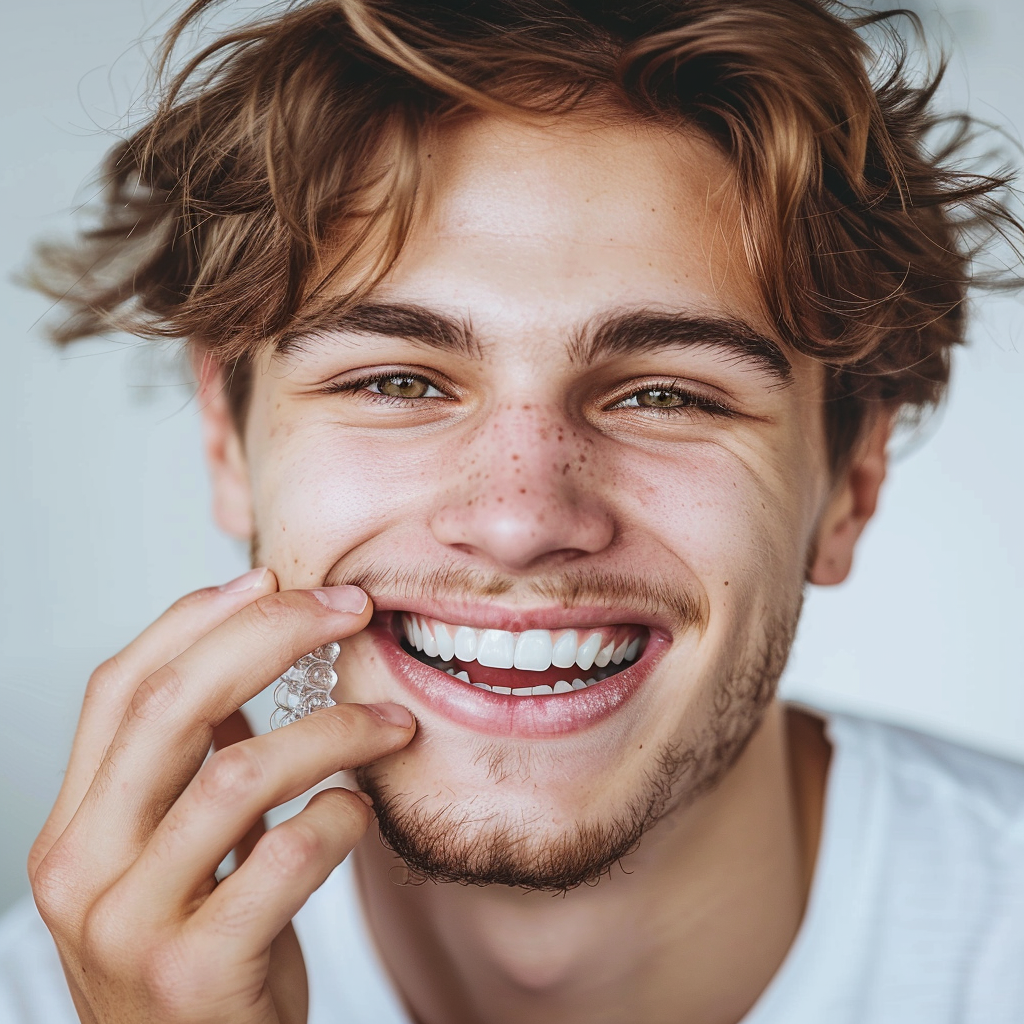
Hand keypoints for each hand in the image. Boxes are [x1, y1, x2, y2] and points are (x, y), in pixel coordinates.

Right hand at [27, 569, 414, 1023]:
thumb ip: (191, 769)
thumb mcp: (174, 858)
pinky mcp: (196, 972)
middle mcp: (84, 868)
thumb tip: (244, 657)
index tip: (271, 579)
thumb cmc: (198, 960)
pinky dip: (340, 818)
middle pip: (172, 706)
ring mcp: (131, 924)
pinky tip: (361, 814)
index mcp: (77, 825)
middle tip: (348, 610)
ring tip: (392, 723)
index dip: (199, 618)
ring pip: (237, 774)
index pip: (121, 686)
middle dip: (271, 634)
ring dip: (334, 729)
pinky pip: (286, 858)